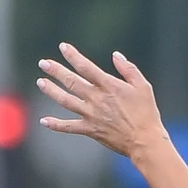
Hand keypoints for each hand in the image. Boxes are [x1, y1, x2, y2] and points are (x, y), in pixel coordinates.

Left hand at [37, 44, 168, 160]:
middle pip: (71, 81)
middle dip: (56, 71)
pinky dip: (55, 125)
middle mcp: (96, 99)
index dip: (73, 56)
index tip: (63, 47)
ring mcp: (91, 115)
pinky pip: (69, 127)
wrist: (144, 140)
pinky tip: (44, 121)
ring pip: (66, 101)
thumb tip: (116, 55)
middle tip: (43, 63)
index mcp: (108, 86)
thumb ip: (128, 69)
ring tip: (40, 82)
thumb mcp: (142, 86)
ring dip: (51, 91)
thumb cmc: (146, 112)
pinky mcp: (90, 130)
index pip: (86, 67)